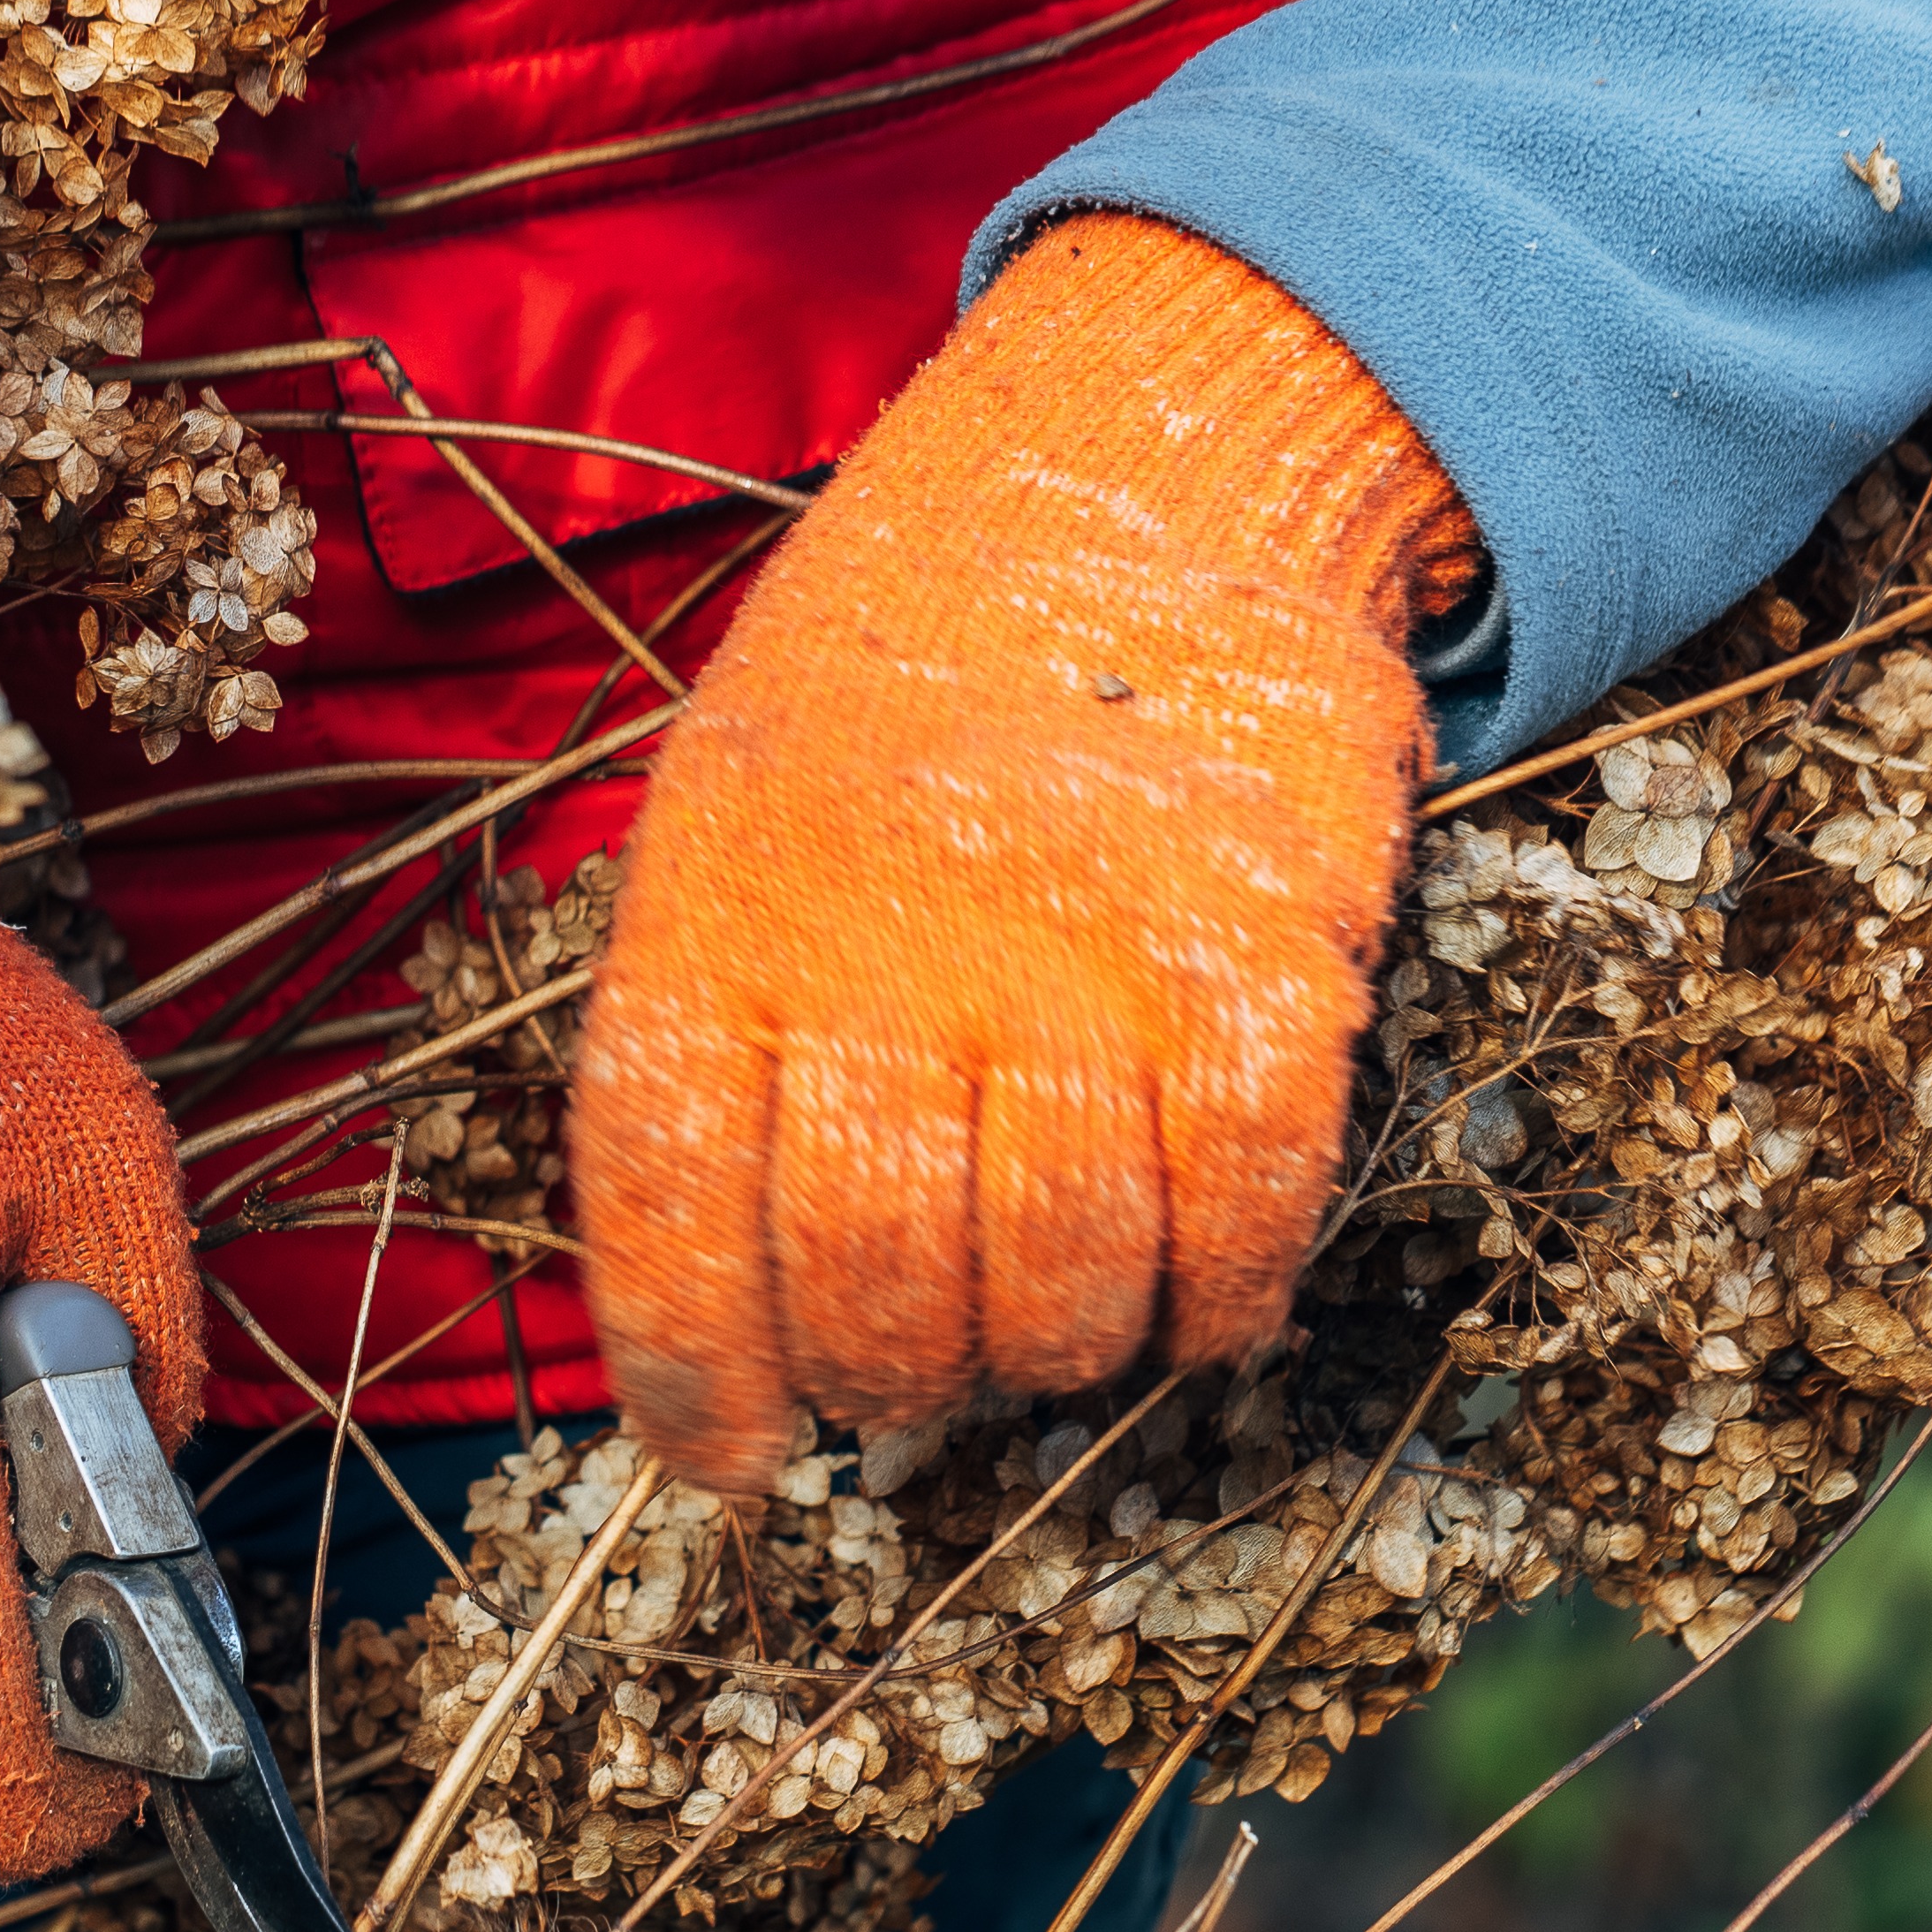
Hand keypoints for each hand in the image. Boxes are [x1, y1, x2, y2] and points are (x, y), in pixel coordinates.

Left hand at [571, 214, 1477, 1492]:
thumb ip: (722, 1043)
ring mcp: (1082, 954)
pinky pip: (1247, 1201)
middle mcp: (887, 947)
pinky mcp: (1264, 952)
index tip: (727, 1465)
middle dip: (895, 1380)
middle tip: (920, 1379)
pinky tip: (1203, 1301)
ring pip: (1058, 1278)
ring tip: (1054, 1329)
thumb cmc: (908, 693)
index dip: (695, 1374)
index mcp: (719, 920)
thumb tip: (728, 1329)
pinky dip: (1227, 1292)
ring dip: (1057, 1351)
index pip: (667, 1212)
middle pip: (875, 1277)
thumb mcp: (735, 821)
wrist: (1135, 467)